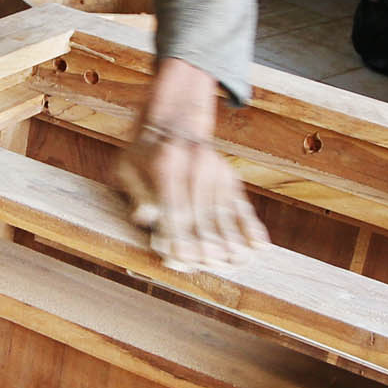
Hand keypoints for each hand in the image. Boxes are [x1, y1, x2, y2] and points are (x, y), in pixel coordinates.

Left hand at [119, 123, 267, 274]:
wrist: (174, 123)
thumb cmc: (144, 154)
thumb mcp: (128, 167)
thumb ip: (137, 194)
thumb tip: (145, 219)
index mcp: (166, 163)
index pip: (173, 206)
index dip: (176, 234)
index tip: (179, 257)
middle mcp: (196, 165)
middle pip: (201, 213)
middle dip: (205, 242)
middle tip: (207, 264)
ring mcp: (217, 171)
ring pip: (224, 213)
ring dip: (231, 240)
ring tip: (235, 262)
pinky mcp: (230, 178)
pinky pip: (242, 205)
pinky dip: (251, 225)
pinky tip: (259, 244)